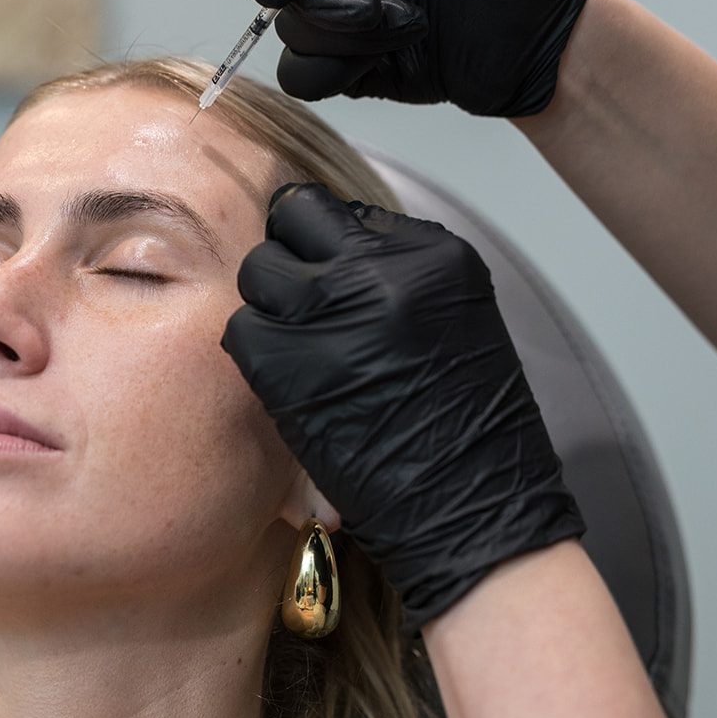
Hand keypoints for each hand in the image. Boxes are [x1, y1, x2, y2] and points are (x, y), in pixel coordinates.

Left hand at [222, 184, 583, 632]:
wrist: (474, 507)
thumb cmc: (470, 431)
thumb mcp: (453, 319)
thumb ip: (395, 276)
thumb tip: (332, 256)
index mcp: (433, 254)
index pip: (341, 210)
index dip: (323, 242)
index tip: (324, 272)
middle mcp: (381, 270)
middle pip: (292, 221)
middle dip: (291, 260)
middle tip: (304, 309)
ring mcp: (330, 312)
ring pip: (258, 272)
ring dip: (269, 308)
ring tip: (301, 354)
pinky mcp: (287, 362)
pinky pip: (242, 329)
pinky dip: (256, 354)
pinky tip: (289, 385)